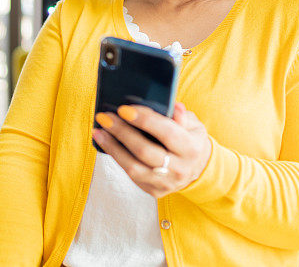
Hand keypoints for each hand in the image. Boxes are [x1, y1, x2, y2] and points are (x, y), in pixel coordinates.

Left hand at [92, 101, 211, 197]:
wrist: (198, 168)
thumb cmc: (191, 139)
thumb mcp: (193, 124)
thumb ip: (182, 116)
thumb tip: (173, 106)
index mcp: (192, 149)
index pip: (167, 132)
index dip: (144, 120)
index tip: (124, 109)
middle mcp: (180, 169)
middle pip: (145, 151)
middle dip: (122, 132)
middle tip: (105, 117)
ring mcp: (166, 183)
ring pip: (133, 167)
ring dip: (113, 148)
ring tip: (99, 131)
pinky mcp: (154, 191)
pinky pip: (131, 175)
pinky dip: (117, 158)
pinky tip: (107, 144)